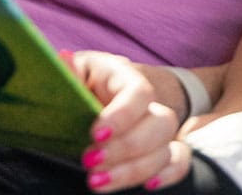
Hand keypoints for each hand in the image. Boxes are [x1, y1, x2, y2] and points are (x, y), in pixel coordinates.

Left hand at [65, 50, 192, 191]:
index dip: (123, 115)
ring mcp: (154, 125)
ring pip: (166, 147)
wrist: (84, 97)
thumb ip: (67, 73)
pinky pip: (179, 161)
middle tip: (89, 162)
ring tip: (96, 182)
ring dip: (135, 170)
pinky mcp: (159, 148)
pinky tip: (147, 186)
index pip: (140, 92)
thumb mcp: (70, 74)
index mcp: (122, 75)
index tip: (96, 135)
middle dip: (127, 147)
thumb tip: (63, 60)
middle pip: (161, 122)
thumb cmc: (75, 85)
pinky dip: (168, 175)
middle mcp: (144, 101)